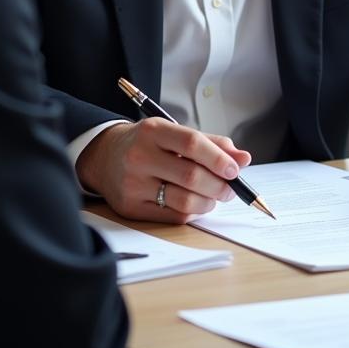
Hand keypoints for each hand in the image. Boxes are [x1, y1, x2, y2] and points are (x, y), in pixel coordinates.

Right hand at [76, 118, 250, 222]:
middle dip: (219, 185)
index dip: (218, 158)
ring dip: (209, 202)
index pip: (191, 143)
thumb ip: (211, 144)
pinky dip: (193, 212)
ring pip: (185, 201)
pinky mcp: (131, 208)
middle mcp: (140, 156)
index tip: (235, 169)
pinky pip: (173, 216)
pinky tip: (195, 203)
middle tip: (231, 187)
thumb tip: (243, 159)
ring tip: (214, 196)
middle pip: (191, 176)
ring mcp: (133, 184)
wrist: (104, 157)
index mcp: (153, 131)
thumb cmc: (148, 143)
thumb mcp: (174, 133)